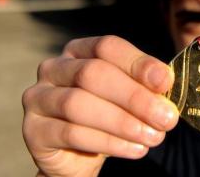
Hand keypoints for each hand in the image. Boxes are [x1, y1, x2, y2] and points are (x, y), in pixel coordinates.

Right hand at [22, 35, 177, 176]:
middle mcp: (55, 67)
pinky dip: (108, 142)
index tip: (165, 82)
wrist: (79, 152)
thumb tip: (164, 80)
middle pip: (94, 74)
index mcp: (80, 50)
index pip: (108, 46)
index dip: (138, 63)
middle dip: (135, 97)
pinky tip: (134, 149)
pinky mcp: (33, 130)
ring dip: (123, 122)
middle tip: (166, 117)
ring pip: (80, 104)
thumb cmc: (109, 112)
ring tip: (153, 136)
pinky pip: (71, 133)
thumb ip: (143, 83)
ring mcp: (39, 97)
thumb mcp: (128, 93)